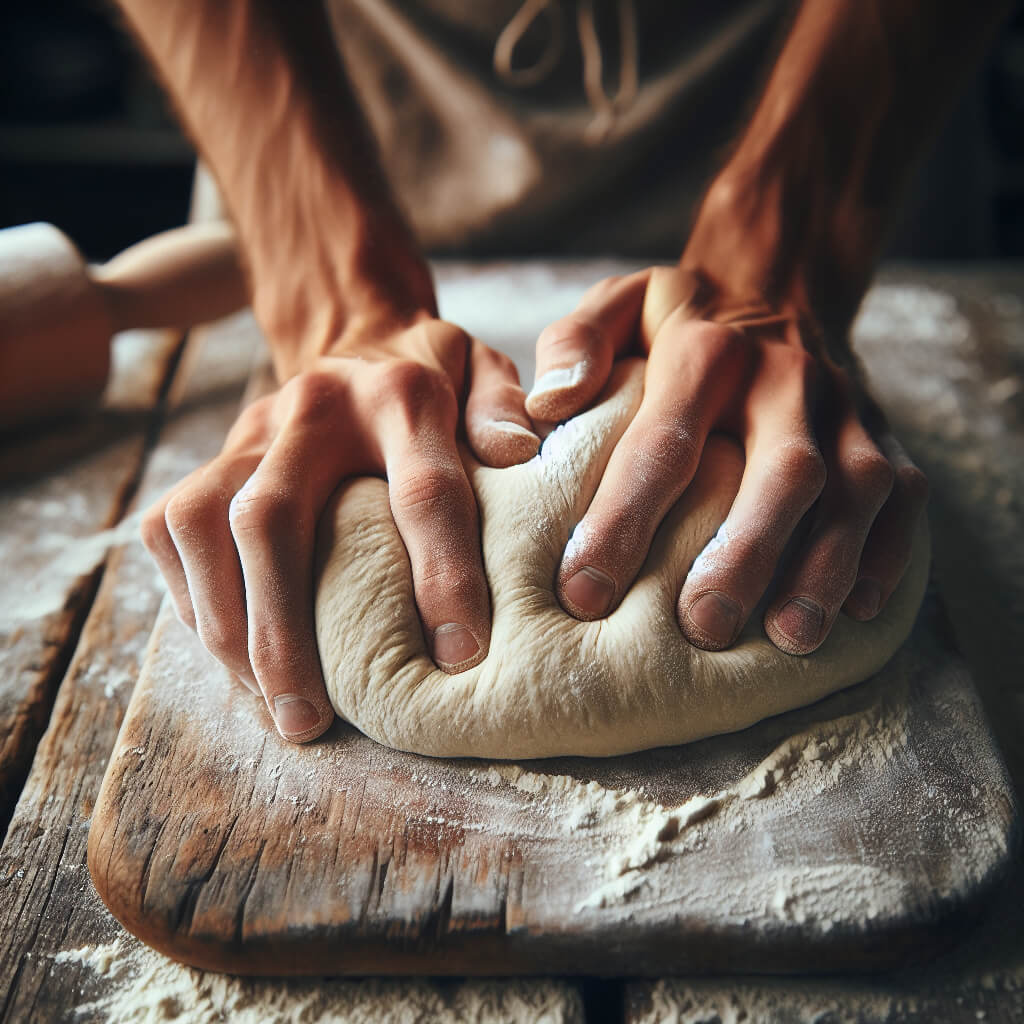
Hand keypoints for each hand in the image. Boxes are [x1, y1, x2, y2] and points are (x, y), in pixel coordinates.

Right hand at [142, 315, 538, 741]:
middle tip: (308, 720)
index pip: (421, 491)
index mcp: (401, 395)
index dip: (442, 574)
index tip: (460, 654)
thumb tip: (517, 456)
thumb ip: (504, 408)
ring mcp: (250, 430)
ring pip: (204, 527)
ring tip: (268, 703)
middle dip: (283, 629)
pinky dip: (195, 599)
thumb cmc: (432, 379)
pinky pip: (173, 529)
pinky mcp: (212, 453)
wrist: (354, 337)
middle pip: (271, 518)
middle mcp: (313, 408)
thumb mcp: (485, 373)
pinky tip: (234, 654)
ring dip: (228, 626)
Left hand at [526, 266, 926, 654]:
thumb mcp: (618, 306)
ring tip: (790, 639)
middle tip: (703, 630)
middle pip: (781, 472)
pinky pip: (904, 498)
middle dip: (744, 555)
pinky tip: (857, 612)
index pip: (665, 444)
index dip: (623, 521)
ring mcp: (847, 409)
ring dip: (826, 567)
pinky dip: (889, 555)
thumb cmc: (678, 320)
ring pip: (854, 491)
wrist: (779, 284)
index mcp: (707, 352)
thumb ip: (575, 347)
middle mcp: (786, 379)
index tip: (583, 592)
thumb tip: (546, 408)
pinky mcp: (887, 437)